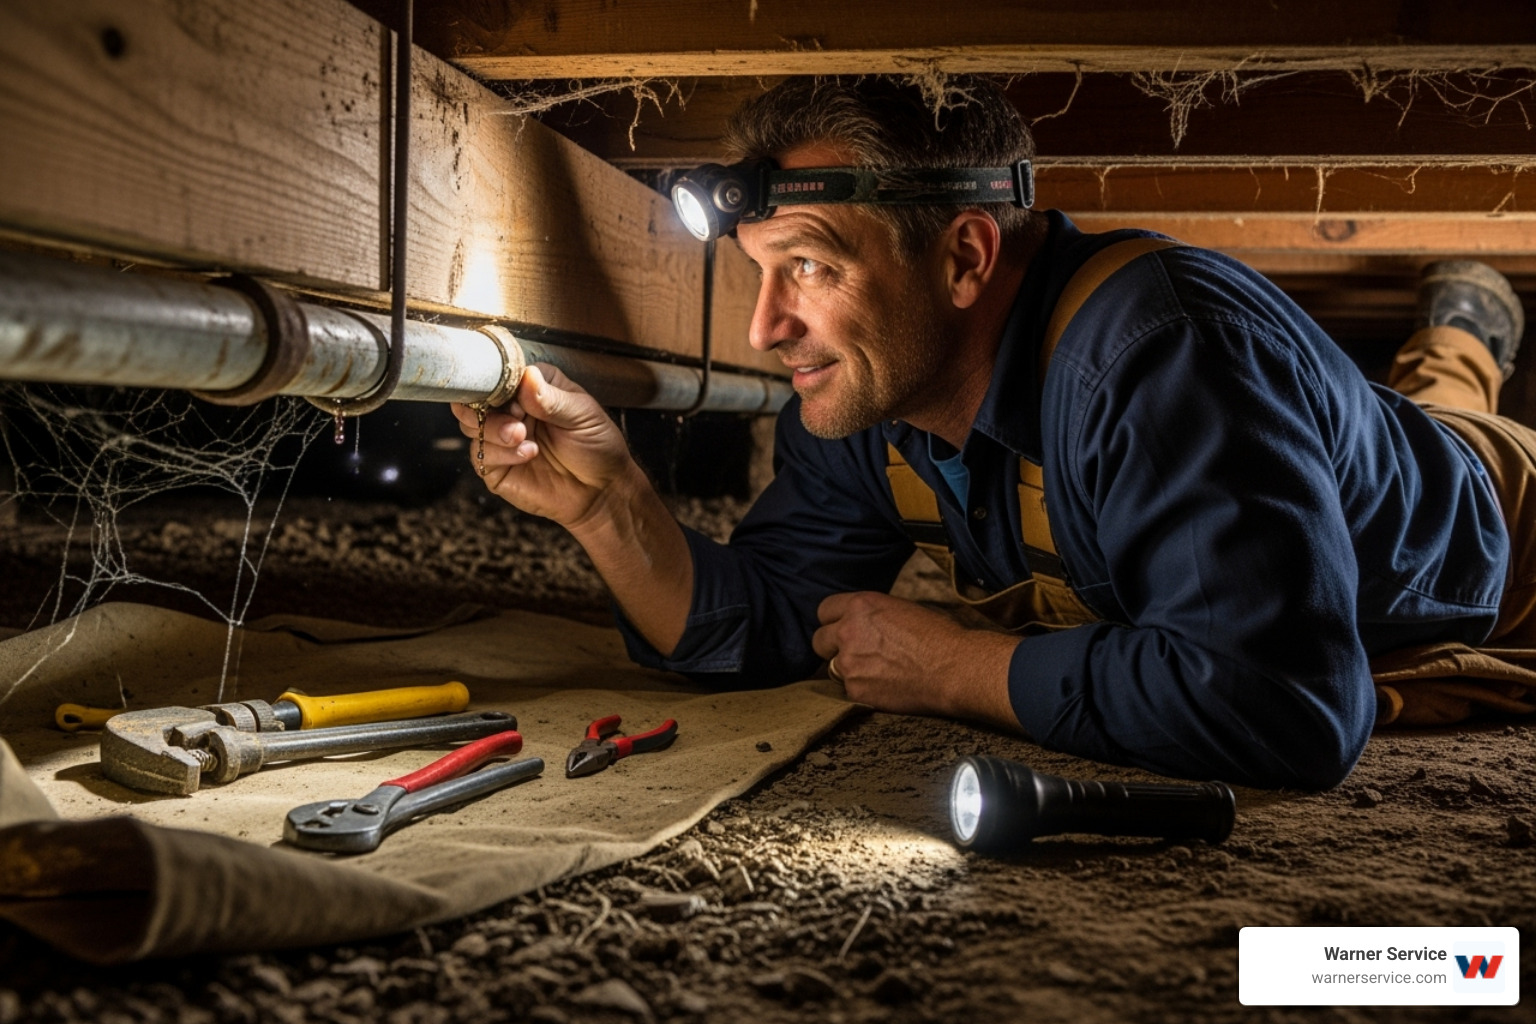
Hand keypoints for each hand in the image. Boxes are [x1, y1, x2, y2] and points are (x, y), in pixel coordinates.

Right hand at [450, 364, 637, 528]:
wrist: (601, 491)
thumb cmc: (597, 447)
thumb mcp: (583, 416)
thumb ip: (552, 398)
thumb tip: (528, 376)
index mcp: (533, 387)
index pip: (500, 372)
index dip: (499, 382)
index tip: (517, 397)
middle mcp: (512, 408)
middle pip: (475, 396)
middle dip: (487, 406)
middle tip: (516, 417)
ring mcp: (501, 437)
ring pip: (471, 423)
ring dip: (494, 429)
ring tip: (522, 436)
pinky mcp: (495, 465)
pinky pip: (479, 454)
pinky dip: (500, 453)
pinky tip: (527, 455)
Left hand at [812, 591, 1021, 730]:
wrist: (955, 669)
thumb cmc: (940, 636)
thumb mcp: (903, 609)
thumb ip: (873, 616)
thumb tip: (866, 623)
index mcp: (861, 606)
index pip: (824, 610)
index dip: (833, 620)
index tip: (841, 628)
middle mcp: (848, 632)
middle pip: (819, 640)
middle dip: (832, 647)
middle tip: (854, 653)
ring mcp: (849, 664)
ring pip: (831, 668)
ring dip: (847, 670)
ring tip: (874, 672)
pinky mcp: (856, 691)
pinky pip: (847, 690)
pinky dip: (861, 690)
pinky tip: (884, 687)